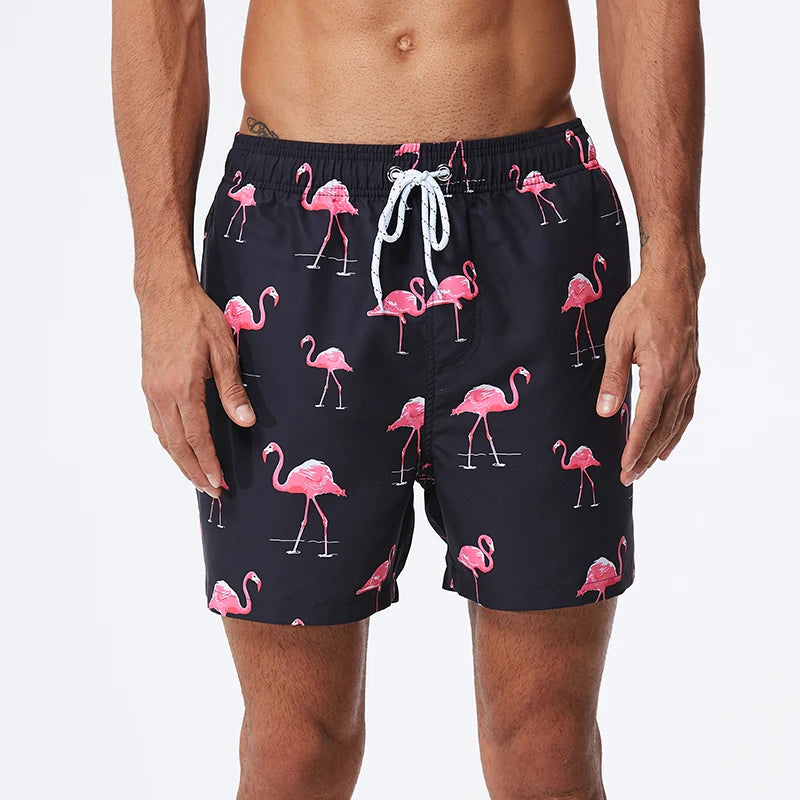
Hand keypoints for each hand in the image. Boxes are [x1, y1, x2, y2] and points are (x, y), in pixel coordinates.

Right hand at [138, 278, 254, 496]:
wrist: (164, 293)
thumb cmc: (197, 316)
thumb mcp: (224, 350)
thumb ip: (233, 389)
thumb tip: (245, 422)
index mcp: (183, 387)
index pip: (197, 437)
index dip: (208, 463)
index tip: (219, 483)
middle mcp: (162, 393)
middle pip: (177, 445)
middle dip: (194, 471)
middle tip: (211, 492)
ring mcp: (151, 389)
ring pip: (164, 436)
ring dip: (180, 461)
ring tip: (197, 478)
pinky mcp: (148, 383)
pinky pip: (158, 422)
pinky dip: (169, 441)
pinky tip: (179, 448)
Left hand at [595, 253, 702, 485]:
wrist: (674, 282)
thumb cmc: (642, 306)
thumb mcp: (618, 338)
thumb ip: (612, 377)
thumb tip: (605, 411)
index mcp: (661, 373)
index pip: (646, 421)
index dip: (635, 448)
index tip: (625, 468)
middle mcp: (681, 379)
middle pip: (663, 429)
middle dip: (646, 456)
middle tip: (630, 477)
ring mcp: (690, 375)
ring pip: (677, 422)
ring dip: (661, 447)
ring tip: (647, 467)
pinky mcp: (692, 370)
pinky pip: (687, 408)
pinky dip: (677, 430)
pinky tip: (669, 442)